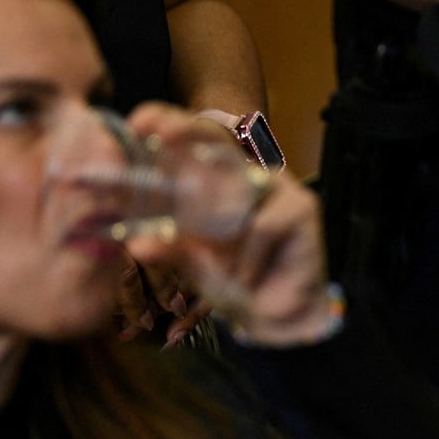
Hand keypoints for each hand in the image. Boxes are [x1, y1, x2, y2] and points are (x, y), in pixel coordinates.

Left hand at [123, 103, 331, 347]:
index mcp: (220, 182)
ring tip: (217, 265)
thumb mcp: (195, 261)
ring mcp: (278, 188)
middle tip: (161, 133)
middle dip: (188, 131)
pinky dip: (248, 257)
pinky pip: (263, 226)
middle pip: (220, 140)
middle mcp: (250, 176)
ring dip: (222, 232)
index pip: (197, 142)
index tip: (139, 122)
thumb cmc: (237, 280)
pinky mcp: (301, 208)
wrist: (275, 315)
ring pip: (240, 185)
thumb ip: (170, 247)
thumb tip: (136, 245)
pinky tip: (243, 278)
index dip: (170, 123)